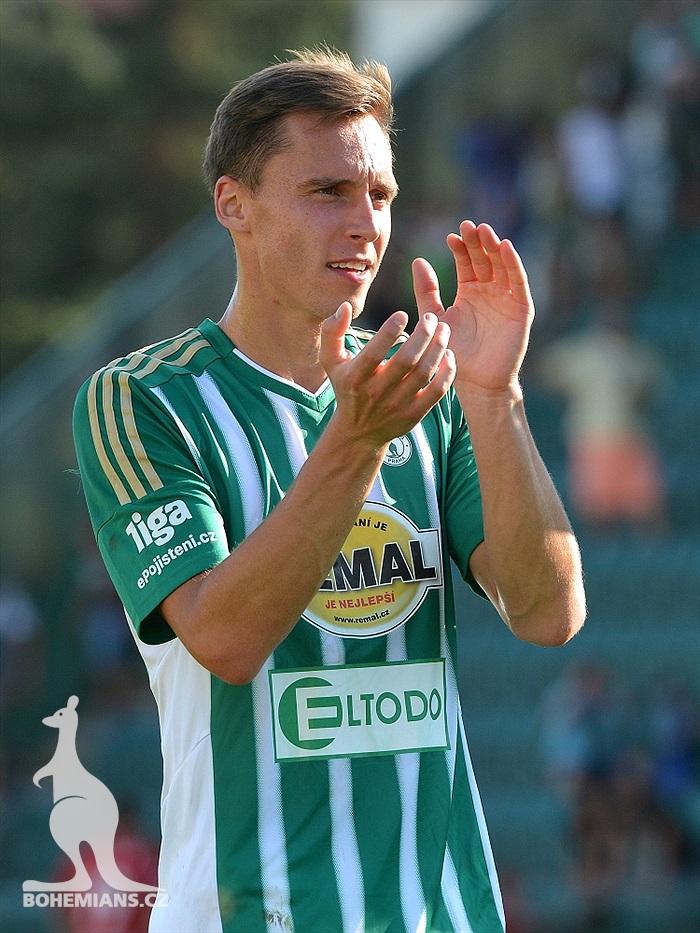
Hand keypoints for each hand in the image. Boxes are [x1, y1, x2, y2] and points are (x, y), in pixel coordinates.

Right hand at [320, 303, 454, 447]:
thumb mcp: (332, 362)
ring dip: (437, 348)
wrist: (358, 432)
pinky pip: (436, 392)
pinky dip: (446, 372)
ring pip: (424, 373)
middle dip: (422, 335)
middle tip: (431, 317)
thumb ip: (332, 332)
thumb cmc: (347, 387)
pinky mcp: (413, 415)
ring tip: (443, 330)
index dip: (389, 332)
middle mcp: (376, 393)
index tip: (403, 314)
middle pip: (406, 361)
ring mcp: (396, 405)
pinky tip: (448, 354)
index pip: (373, 353)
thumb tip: (344, 307)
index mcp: (355, 378)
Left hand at [412, 221, 533, 393]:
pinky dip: (513, 265)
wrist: (475, 382)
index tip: (451, 237)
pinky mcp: (521, 309)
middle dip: (477, 242)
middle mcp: (490, 291)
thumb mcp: (436, 317)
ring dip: (495, 247)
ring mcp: (507, 299)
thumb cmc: (455, 353)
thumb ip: (427, 291)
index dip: (461, 248)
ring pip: (502, 266)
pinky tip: (505, 248)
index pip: (467, 262)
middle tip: (468, 226)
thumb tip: (417, 260)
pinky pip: (518, 283)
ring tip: (484, 231)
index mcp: (470, 292)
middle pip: (485, 259)